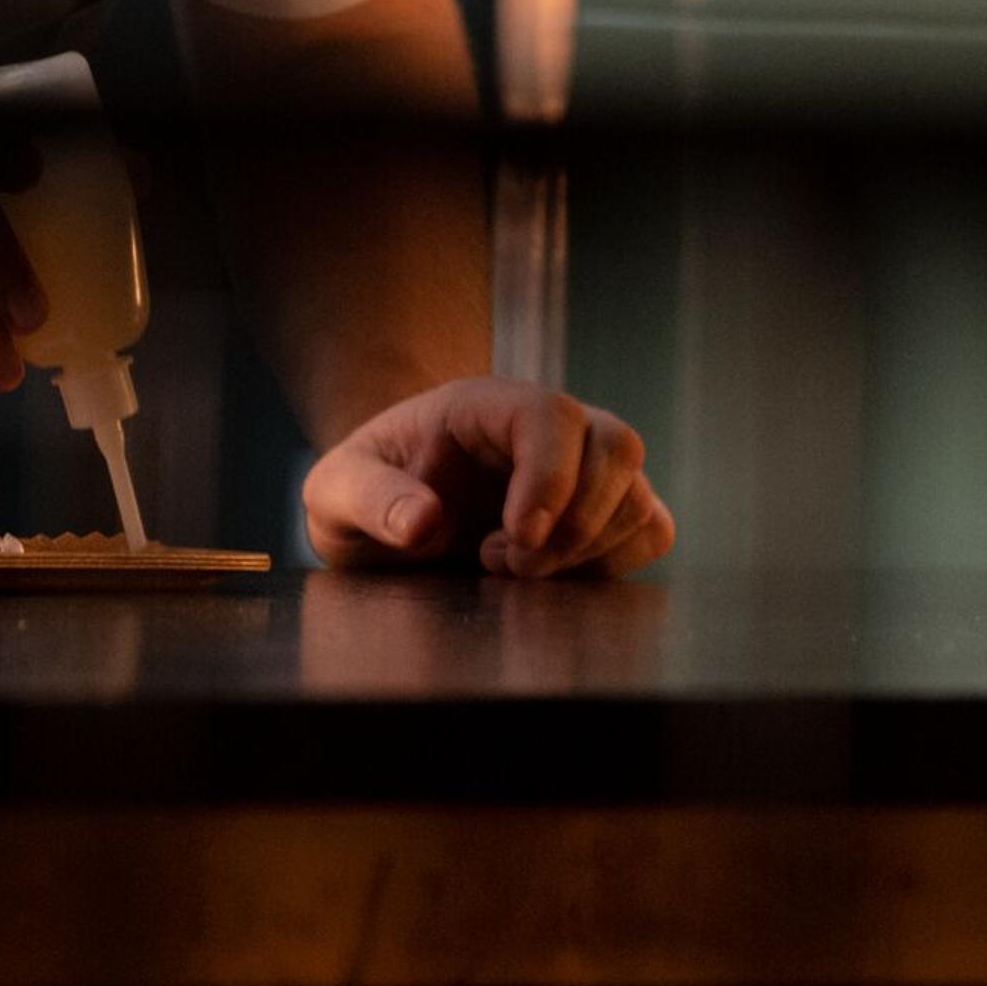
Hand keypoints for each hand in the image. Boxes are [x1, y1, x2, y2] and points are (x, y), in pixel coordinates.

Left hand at [301, 377, 673, 578]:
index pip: (551, 415)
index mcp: (487, 407)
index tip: (517, 539)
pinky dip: (614, 563)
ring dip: (590, 549)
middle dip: (576, 522)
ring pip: (639, 493)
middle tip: (511, 566)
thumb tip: (423, 522)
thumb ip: (370, 500)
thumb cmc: (366, 491)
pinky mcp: (603, 513)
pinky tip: (556, 578)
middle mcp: (548, 429)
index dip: (549, 477)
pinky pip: (650, 529)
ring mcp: (584, 469)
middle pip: (617, 446)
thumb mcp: (336, 492)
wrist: (387, 512)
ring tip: (516, 570)